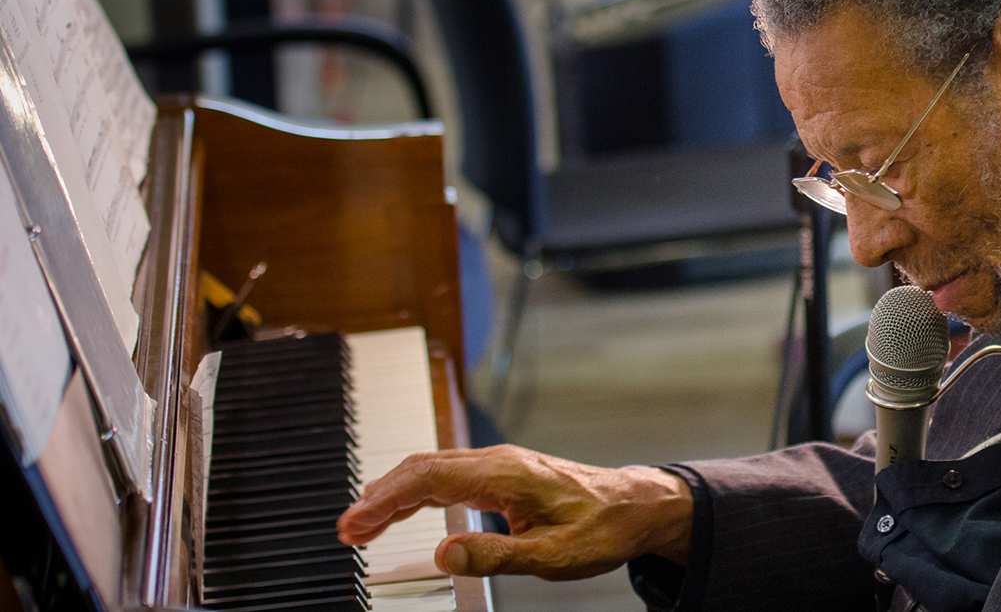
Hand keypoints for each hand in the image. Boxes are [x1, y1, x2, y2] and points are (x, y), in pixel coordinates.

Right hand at [335, 444, 693, 579]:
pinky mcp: (503, 476)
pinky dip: (417, 494)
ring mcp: (499, 466)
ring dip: (394, 495)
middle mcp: (497, 462)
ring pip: (432, 471)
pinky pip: (449, 477)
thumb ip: (497, 554)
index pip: (429, 477)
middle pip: (422, 469)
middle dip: (378, 497)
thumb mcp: (553, 555)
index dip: (386, 500)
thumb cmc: (603, 526)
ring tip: (361, 525)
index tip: (355, 523)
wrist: (637, 505)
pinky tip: (401, 511)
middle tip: (346, 530)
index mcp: (505, 473)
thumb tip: (445, 555)